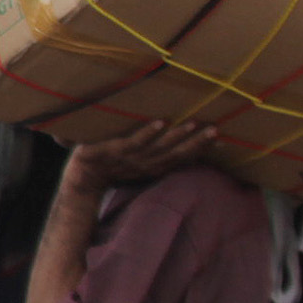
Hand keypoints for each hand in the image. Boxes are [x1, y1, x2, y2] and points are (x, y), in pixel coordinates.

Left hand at [67, 118, 215, 188]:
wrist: (82, 180)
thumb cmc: (112, 169)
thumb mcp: (138, 165)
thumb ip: (155, 156)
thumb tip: (175, 139)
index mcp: (153, 168)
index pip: (181, 158)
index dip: (200, 149)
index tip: (219, 137)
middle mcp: (145, 165)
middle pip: (175, 153)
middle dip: (196, 142)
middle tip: (215, 129)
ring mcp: (130, 159)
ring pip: (158, 147)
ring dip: (176, 136)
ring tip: (192, 123)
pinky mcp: (113, 151)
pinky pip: (134, 142)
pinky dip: (147, 133)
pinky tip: (160, 122)